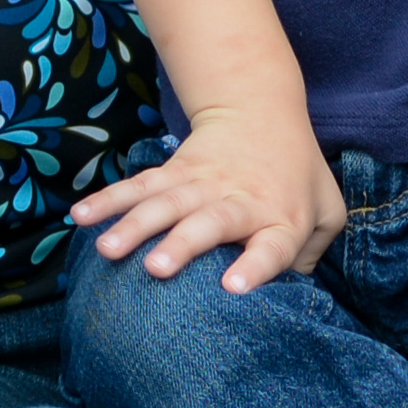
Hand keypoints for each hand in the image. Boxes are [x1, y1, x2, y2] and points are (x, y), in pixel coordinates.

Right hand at [76, 110, 346, 293]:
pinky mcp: (174, 171)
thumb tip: (291, 298)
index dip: (253, 267)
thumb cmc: (299, 175)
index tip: (231, 287)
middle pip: (208, 222)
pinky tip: (80, 216)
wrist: (262, 110)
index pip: (272, 247)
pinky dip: (108, 200)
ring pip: (165, 203)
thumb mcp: (328, 210)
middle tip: (156, 270)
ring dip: (134, 225)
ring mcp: (202, 184)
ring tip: (108, 250)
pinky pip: (138, 186)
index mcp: (282, 219)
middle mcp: (239, 201)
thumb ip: (313, 255)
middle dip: (181, 244)